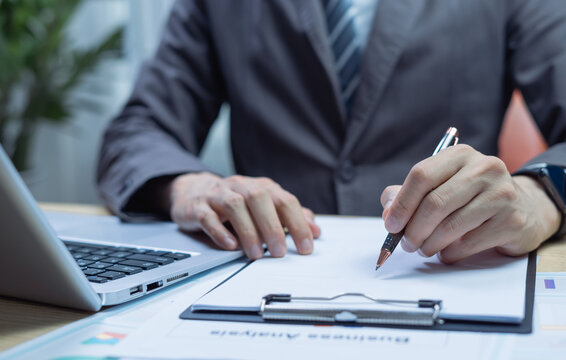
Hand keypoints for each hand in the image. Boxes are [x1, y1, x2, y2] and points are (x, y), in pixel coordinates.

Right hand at [167, 172, 320, 258]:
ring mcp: (218, 195)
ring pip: (235, 206)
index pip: (285, 201)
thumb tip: (315, 229)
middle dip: (273, 227)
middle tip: (280, 252)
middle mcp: (241, 187)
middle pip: (260, 198)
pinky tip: (231, 246)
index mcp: (262, 187)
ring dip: (248, 231)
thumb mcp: (265, 205)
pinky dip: (220, 232)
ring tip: (256, 253)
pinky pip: (208, 216)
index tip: (306, 246)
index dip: (298, 223)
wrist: (195, 190)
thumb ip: (289, 216)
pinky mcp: (198, 207)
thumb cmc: (235, 201)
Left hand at [380, 144, 559, 262]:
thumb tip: (389, 214)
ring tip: (425, 249)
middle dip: (414, 229)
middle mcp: (484, 168)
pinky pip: (468, 243)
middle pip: (435, 203)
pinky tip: (447, 252)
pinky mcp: (512, 220)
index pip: (421, 175)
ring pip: (450, 226)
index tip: (390, 225)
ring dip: (429, 244)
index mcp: (459, 155)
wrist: (523, 208)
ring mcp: (502, 193)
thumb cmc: (470, 198)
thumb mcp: (440, 186)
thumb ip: (408, 195)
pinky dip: (450, 253)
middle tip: (407, 244)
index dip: (402, 203)